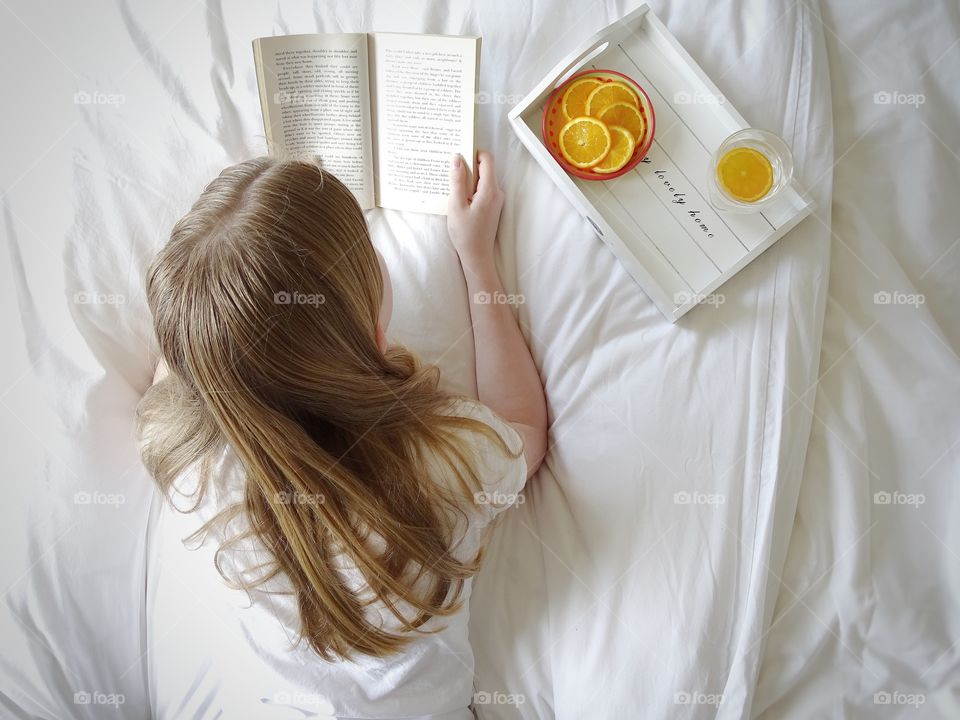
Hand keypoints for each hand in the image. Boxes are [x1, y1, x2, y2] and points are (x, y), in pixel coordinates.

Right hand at [447, 151, 504, 270]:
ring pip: (482, 179)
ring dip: (468, 179)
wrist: (477, 256)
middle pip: (484, 168)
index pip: (487, 159)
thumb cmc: (466, 234)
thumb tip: (457, 158)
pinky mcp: (492, 206)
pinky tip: (458, 197)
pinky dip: (470, 189)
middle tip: (450, 169)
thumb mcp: (456, 205)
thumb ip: (457, 181)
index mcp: (490, 190)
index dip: (473, 153)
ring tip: (451, 185)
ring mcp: (496, 200)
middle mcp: (497, 192)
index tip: (459, 154)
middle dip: (468, 165)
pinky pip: (481, 190)